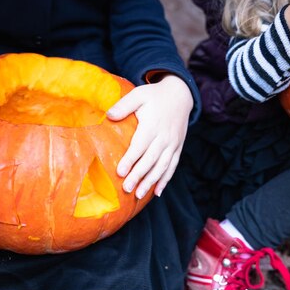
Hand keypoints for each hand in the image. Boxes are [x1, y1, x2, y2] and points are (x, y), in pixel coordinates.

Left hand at [106, 74, 192, 198]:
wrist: (180, 95)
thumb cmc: (154, 96)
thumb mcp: (139, 94)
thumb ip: (124, 105)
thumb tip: (108, 115)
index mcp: (152, 125)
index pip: (140, 145)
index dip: (130, 159)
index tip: (120, 171)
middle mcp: (164, 137)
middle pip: (150, 160)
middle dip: (139, 175)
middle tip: (126, 188)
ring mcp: (173, 144)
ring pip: (162, 166)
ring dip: (151, 181)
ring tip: (139, 194)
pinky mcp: (178, 148)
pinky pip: (172, 166)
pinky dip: (165, 180)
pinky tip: (157, 192)